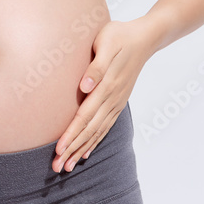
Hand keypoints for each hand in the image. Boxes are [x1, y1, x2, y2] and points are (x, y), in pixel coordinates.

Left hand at [52, 18, 156, 172]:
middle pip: (89, 130)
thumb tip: (84, 87)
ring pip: (97, 132)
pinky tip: (86, 153)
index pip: (85, 116)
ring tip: (68, 167)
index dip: (71, 134)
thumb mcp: (106, 43)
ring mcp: (117, 102)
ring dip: (82, 150)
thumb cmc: (120, 35)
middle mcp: (113, 99)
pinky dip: (95, 141)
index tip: (58, 150)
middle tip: (57, 168)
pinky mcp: (119, 102)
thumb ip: (96, 67)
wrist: (146, 37)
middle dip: (73, 150)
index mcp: (107, 86)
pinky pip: (105, 127)